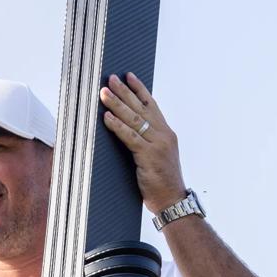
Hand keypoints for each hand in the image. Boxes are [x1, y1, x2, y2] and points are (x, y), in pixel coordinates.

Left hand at [100, 72, 186, 213]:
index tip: (129, 76)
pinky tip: (107, 117)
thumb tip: (130, 130)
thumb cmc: (163, 182)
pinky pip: (130, 137)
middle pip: (141, 108)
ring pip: (134, 119)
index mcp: (166, 133)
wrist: (173, 200)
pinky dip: (117, 126)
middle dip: (124, 91)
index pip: (151, 105)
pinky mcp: (149, 156)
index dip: (139, 89)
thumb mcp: (158, 156)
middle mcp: (163, 135)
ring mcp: (157, 145)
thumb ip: (148, 142)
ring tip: (104, 93)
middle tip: (110, 79)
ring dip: (117, 104)